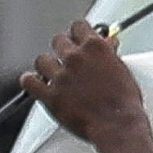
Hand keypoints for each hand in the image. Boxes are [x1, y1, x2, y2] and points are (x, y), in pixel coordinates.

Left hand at [24, 19, 145, 144]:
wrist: (117, 126)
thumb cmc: (124, 103)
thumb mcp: (122, 70)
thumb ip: (109, 54)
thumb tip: (108, 45)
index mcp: (95, 48)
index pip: (78, 26)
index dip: (77, 34)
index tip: (77, 40)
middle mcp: (75, 58)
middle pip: (58, 40)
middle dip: (62, 49)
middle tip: (67, 60)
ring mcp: (61, 76)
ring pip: (42, 59)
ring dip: (47, 66)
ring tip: (52, 74)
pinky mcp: (50, 95)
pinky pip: (29, 82)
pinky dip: (30, 81)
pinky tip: (35, 83)